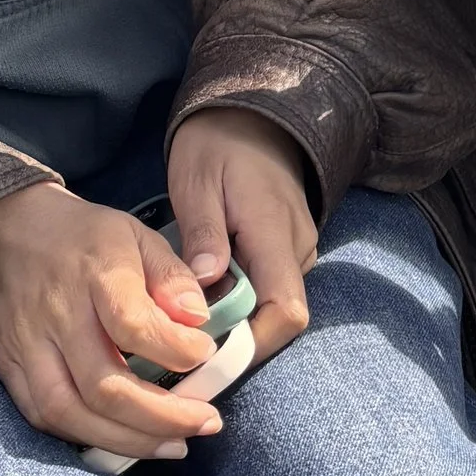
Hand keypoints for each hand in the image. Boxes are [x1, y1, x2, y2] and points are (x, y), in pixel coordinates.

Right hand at [0, 182, 219, 457]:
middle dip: (161, 417)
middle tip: (205, 423)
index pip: (133, 325)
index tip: (206, 354)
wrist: (5, 232)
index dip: (175, 350)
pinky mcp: (8, 368)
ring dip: (126, 440)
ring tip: (173, 444)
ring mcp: (27, 346)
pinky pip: (43, 417)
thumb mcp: (137, 235)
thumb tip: (200, 321)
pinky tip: (124, 439)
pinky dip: (86, 436)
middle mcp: (56, 315)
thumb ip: (171, 277)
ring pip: (70, 413)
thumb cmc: (84, 236)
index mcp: (95, 273)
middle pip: (104, 386)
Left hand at [166, 105, 318, 366]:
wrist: (251, 115)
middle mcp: (296, 248)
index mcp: (275, 232)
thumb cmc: (217, 144)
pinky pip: (267, 290)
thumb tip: (206, 284)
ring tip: (182, 326)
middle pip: (278, 318)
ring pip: (272, 307)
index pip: (285, 310)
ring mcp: (295, 250)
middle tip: (179, 351)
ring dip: (233, 322)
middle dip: (234, 342)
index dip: (251, 345)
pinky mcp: (285, 251)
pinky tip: (201, 302)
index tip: (204, 360)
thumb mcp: (197, 180)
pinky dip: (237, 304)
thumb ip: (203, 233)